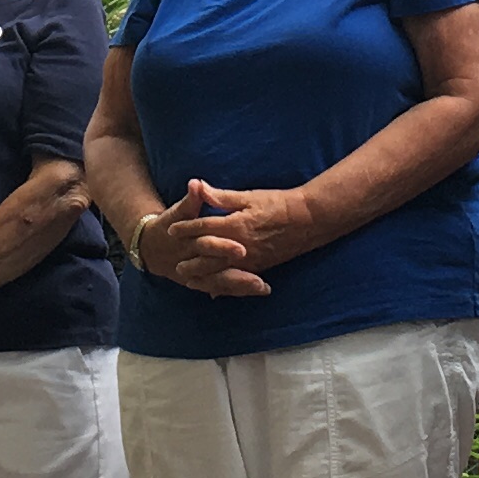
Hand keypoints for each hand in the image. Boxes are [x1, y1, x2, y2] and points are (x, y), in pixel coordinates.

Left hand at [149, 181, 305, 297]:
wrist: (307, 219)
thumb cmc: (277, 204)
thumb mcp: (248, 196)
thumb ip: (221, 196)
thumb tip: (198, 186)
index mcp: (234, 225)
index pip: (203, 227)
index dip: (185, 228)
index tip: (170, 230)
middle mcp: (239, 246)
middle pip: (207, 256)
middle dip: (190, 260)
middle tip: (175, 264)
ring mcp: (250, 259)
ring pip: (220, 272)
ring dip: (203, 277)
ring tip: (189, 280)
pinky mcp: (260, 267)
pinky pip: (236, 279)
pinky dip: (223, 285)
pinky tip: (214, 291)